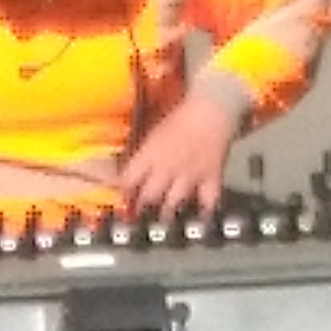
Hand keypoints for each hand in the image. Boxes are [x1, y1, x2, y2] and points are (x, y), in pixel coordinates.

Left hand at [120, 90, 238, 220]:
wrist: (211, 110)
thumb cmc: (180, 117)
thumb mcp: (154, 133)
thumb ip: (142, 154)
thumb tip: (127, 171)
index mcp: (150, 154)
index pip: (128, 180)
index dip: (121, 192)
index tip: (119, 199)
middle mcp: (166, 168)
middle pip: (148, 197)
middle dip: (141, 207)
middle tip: (139, 214)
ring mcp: (189, 176)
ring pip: (173, 203)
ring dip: (166, 213)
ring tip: (163, 220)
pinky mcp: (210, 179)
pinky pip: (207, 202)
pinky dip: (203, 211)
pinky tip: (199, 216)